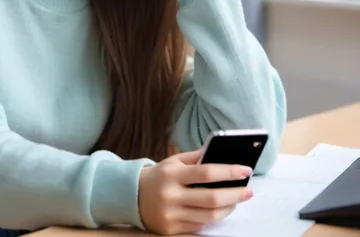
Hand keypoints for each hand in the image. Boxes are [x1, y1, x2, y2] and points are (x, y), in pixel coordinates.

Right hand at [138, 150, 253, 234]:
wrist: (132, 196)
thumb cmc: (159, 175)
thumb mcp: (173, 161)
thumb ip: (196, 157)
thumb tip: (219, 152)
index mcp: (172, 174)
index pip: (206, 172)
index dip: (229, 172)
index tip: (246, 170)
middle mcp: (171, 195)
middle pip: (212, 198)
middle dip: (235, 194)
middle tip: (249, 190)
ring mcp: (171, 215)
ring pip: (209, 216)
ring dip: (228, 208)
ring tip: (237, 199)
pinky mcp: (171, 229)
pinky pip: (199, 226)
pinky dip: (213, 218)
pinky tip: (221, 209)